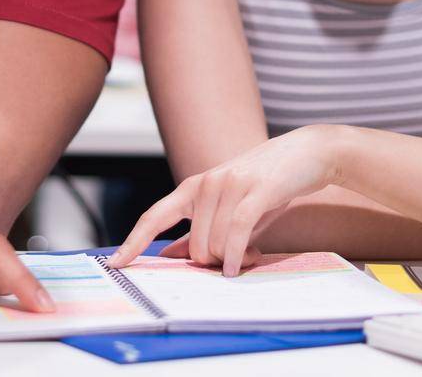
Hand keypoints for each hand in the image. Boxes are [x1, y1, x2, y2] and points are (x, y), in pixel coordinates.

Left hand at [107, 124, 342, 276]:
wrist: (306, 154)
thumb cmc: (265, 185)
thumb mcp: (228, 207)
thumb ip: (199, 230)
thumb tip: (170, 255)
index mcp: (193, 187)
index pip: (154, 216)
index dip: (133, 241)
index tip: (115, 263)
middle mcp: (206, 184)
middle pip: (195, 247)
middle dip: (215, 263)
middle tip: (237, 259)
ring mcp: (229, 185)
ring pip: (216, 244)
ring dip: (233, 259)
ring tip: (252, 252)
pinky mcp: (255, 192)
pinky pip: (236, 233)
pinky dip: (237, 257)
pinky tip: (241, 267)